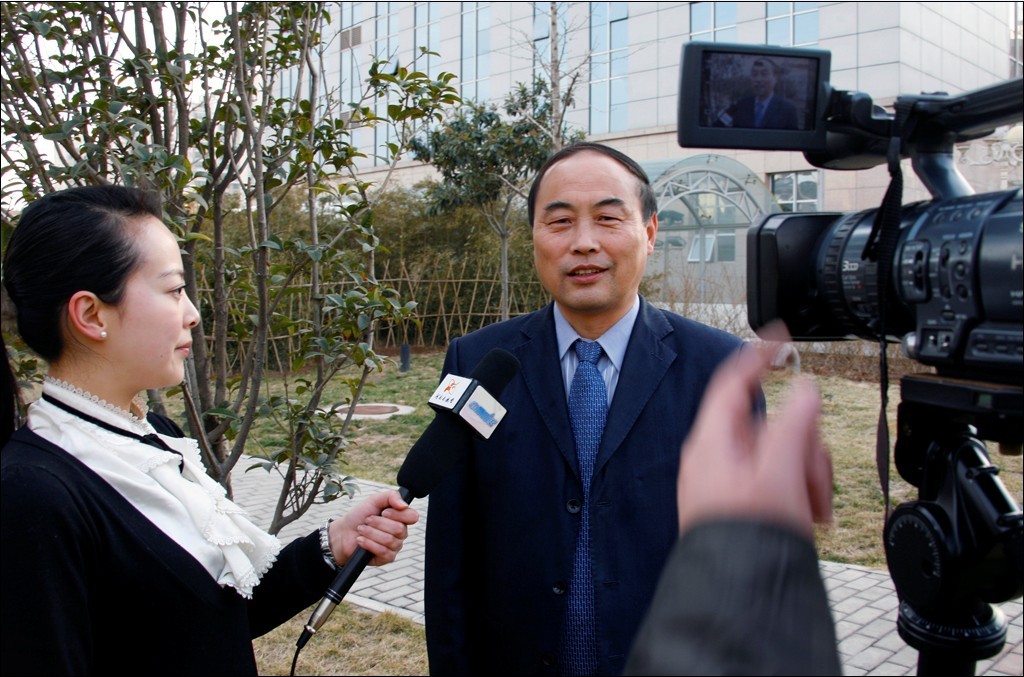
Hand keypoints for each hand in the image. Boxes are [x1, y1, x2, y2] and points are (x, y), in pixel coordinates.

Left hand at [329, 490, 418, 566]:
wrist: (343, 532)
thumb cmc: (360, 516)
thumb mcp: (374, 500)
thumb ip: (391, 496)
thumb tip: (404, 505)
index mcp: (401, 518)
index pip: (412, 517)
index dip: (398, 514)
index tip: (384, 512)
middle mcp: (401, 533)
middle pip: (399, 529)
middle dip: (378, 523)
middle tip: (367, 520)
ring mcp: (395, 546)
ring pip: (389, 540)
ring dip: (371, 533)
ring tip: (361, 530)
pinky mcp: (387, 558)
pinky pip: (383, 551)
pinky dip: (369, 544)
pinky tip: (361, 541)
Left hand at [677, 324, 832, 538]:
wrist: (736, 590)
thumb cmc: (746, 536)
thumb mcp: (782, 472)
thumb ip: (796, 424)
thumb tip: (804, 388)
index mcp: (713, 440)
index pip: (733, 379)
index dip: (758, 354)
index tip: (779, 337)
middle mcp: (714, 455)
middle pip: (769, 421)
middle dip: (802, 443)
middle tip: (813, 477)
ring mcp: (723, 479)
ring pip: (776, 451)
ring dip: (804, 472)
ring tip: (812, 507)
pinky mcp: (736, 501)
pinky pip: (771, 477)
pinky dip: (794, 488)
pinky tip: (806, 513)